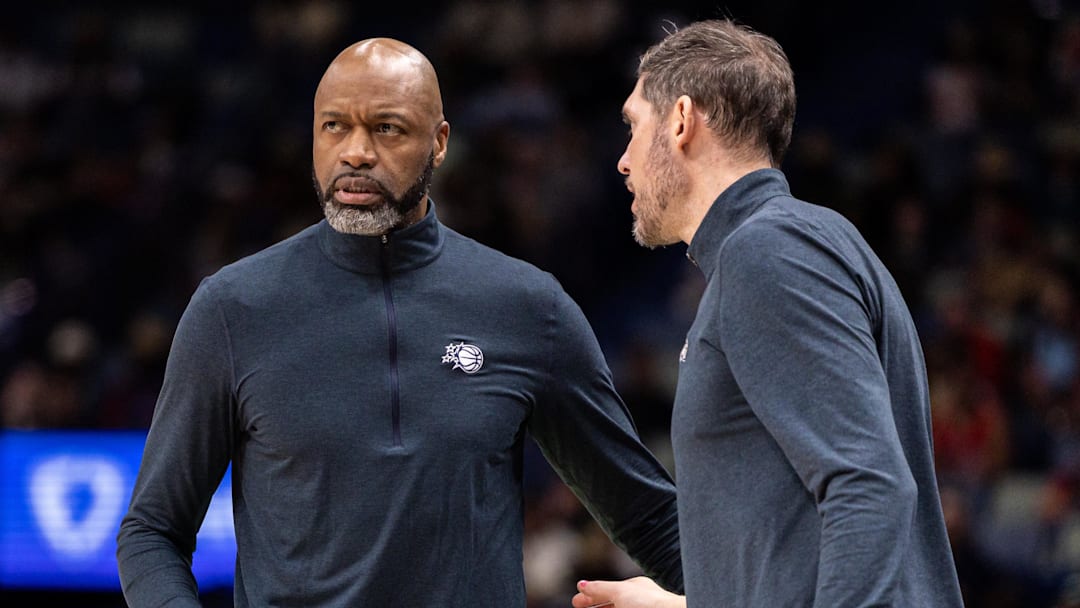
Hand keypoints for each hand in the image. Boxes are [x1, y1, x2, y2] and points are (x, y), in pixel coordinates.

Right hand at [570, 576, 686, 607]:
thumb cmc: (649, 603)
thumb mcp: (619, 591)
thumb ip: (599, 588)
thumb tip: (581, 585)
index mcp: (635, 588)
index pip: (608, 590)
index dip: (591, 594)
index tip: (576, 601)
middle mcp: (638, 601)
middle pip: (611, 603)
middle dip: (594, 605)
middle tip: (576, 606)